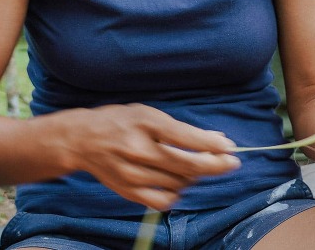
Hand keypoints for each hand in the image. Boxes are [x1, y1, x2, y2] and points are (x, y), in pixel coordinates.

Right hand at [63, 103, 240, 210]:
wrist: (82, 139)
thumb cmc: (120, 121)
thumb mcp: (148, 114)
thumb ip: (180, 129)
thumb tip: (217, 139)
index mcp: (144, 123)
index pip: (185, 137)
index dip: (212, 145)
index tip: (230, 148)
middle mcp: (138, 149)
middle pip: (186, 165)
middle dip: (215, 165)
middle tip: (232, 163)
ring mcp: (132, 173)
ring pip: (178, 184)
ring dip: (194, 177)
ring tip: (195, 166)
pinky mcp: (127, 191)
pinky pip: (162, 201)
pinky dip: (176, 194)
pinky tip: (178, 183)